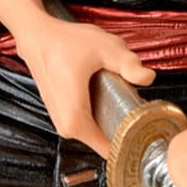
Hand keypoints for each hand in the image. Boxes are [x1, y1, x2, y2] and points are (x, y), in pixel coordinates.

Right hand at [15, 16, 154, 156]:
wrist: (39, 37)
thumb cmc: (67, 42)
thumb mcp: (105, 47)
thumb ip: (128, 64)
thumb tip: (148, 78)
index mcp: (76, 120)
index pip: (111, 150)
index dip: (131, 139)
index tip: (143, 121)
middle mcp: (67, 128)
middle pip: (107, 139)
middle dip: (123, 121)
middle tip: (132, 97)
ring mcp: (62, 123)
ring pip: (98, 130)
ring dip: (112, 113)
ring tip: (117, 89)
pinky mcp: (62, 116)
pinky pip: (89, 122)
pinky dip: (101, 110)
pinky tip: (104, 90)